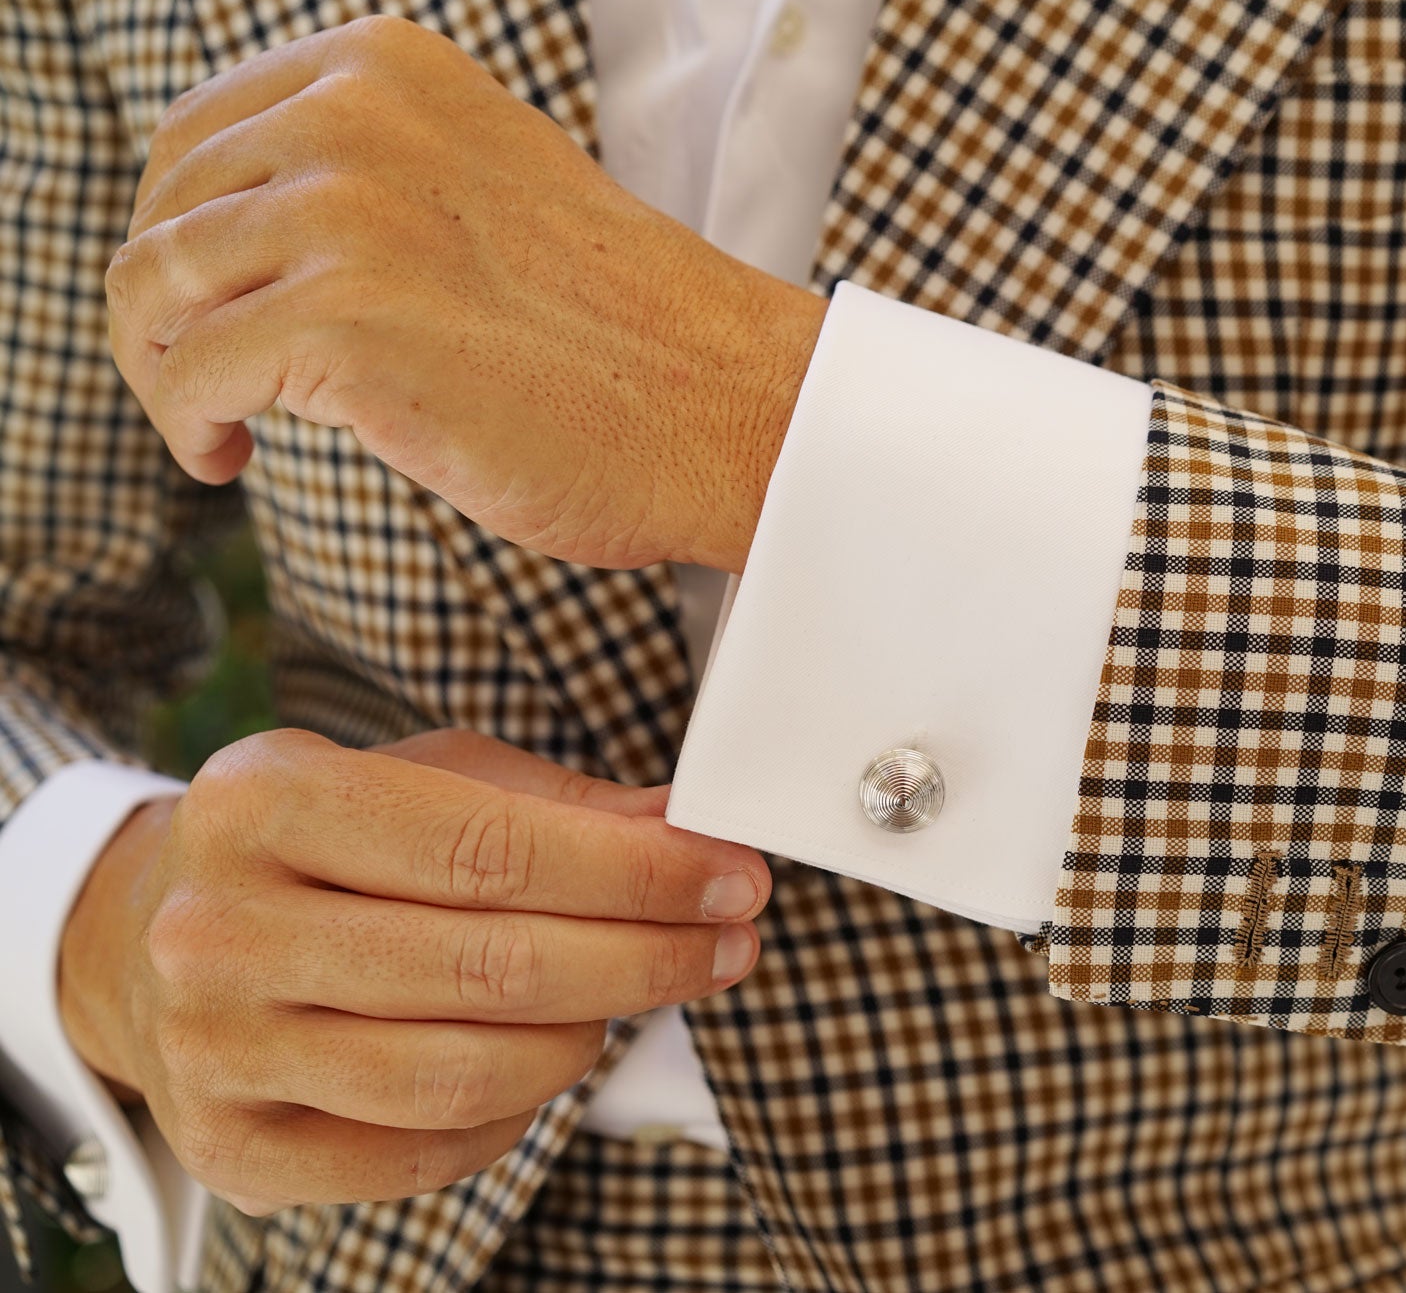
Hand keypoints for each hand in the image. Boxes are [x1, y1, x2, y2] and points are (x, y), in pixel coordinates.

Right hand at [55, 728, 766, 1214]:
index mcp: (263, 799)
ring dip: (587, 1039)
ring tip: (636, 997)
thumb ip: (551, 802)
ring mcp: (214, 1047)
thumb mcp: (418, 777)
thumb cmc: (322, 844)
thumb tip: (686, 826)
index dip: (633, 873)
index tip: (732, 877)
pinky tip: (547, 1058)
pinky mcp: (233, 1146)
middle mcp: (217, 926)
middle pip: (488, 968)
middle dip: (644, 958)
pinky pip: (421, 1153)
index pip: (487, 848)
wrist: (149, 936)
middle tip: (729, 942)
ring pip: (460, 1074)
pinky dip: (514, 1114)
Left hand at [107, 14, 827, 572]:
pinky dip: (189, 427)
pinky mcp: (344, 321)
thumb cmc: (626, 334)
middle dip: (164, 311)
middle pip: (162, 213)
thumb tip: (247, 239)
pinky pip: (188, 375)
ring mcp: (347, 215)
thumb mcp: (484, 189)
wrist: (728, 407)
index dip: (181, 235)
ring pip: (151, 290)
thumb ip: (375, 180)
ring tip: (220, 427)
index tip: (215, 309)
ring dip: (164, 373)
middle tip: (212, 384)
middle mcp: (354, 118)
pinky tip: (234, 459)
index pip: (198, 136)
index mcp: (388, 71)